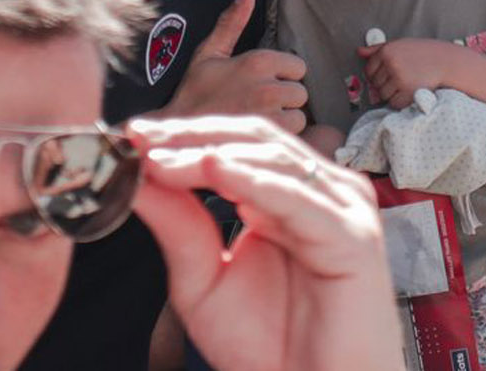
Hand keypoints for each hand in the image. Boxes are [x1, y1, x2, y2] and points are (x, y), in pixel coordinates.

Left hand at [128, 116, 403, 370]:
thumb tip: (138, 176)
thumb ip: (177, 225)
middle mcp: (317, 193)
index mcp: (285, 196)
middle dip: (191, 135)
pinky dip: (255, 180)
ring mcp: (340, 209)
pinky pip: (300, 199)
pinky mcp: (354, 236)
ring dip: (212, 152)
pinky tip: (215, 170)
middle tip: (141, 137)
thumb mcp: (202, 280)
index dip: (181, 136)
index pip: (233, 144)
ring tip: (162, 157)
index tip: (130, 138)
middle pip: (252, 139)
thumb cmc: (271, 349)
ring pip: (273, 158)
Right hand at [165, 0, 308, 131]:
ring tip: (259, 119)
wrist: (177, 132)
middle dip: (285, 99)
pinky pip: (293, 134)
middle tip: (260, 104)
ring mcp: (270, 115)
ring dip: (285, 119)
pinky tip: (260, 133)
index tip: (263, 84)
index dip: (282, 76)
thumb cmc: (193, 93)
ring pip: (299, 115)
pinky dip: (281, 136)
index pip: (297, 67)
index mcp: (258, 61)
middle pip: (301, 92)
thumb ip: (233, 21)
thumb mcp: (210, 52)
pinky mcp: (268, 139)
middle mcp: (268, 87)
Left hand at [357, 38, 458, 109]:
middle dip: (386, 84)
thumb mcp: (400, 45)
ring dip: (393, 94)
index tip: (390, 74)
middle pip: (375, 84)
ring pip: (383, 95)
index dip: (378, 75)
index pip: (369, 70)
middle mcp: (391, 63)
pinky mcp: (408, 91)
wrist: (446, 62)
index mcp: (387, 50)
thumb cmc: (422, 53)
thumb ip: (377, 49)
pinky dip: (401, 101)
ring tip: (408, 84)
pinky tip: (411, 91)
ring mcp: (399, 78)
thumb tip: (359, 51)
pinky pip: (394, 103)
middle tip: (402, 78)